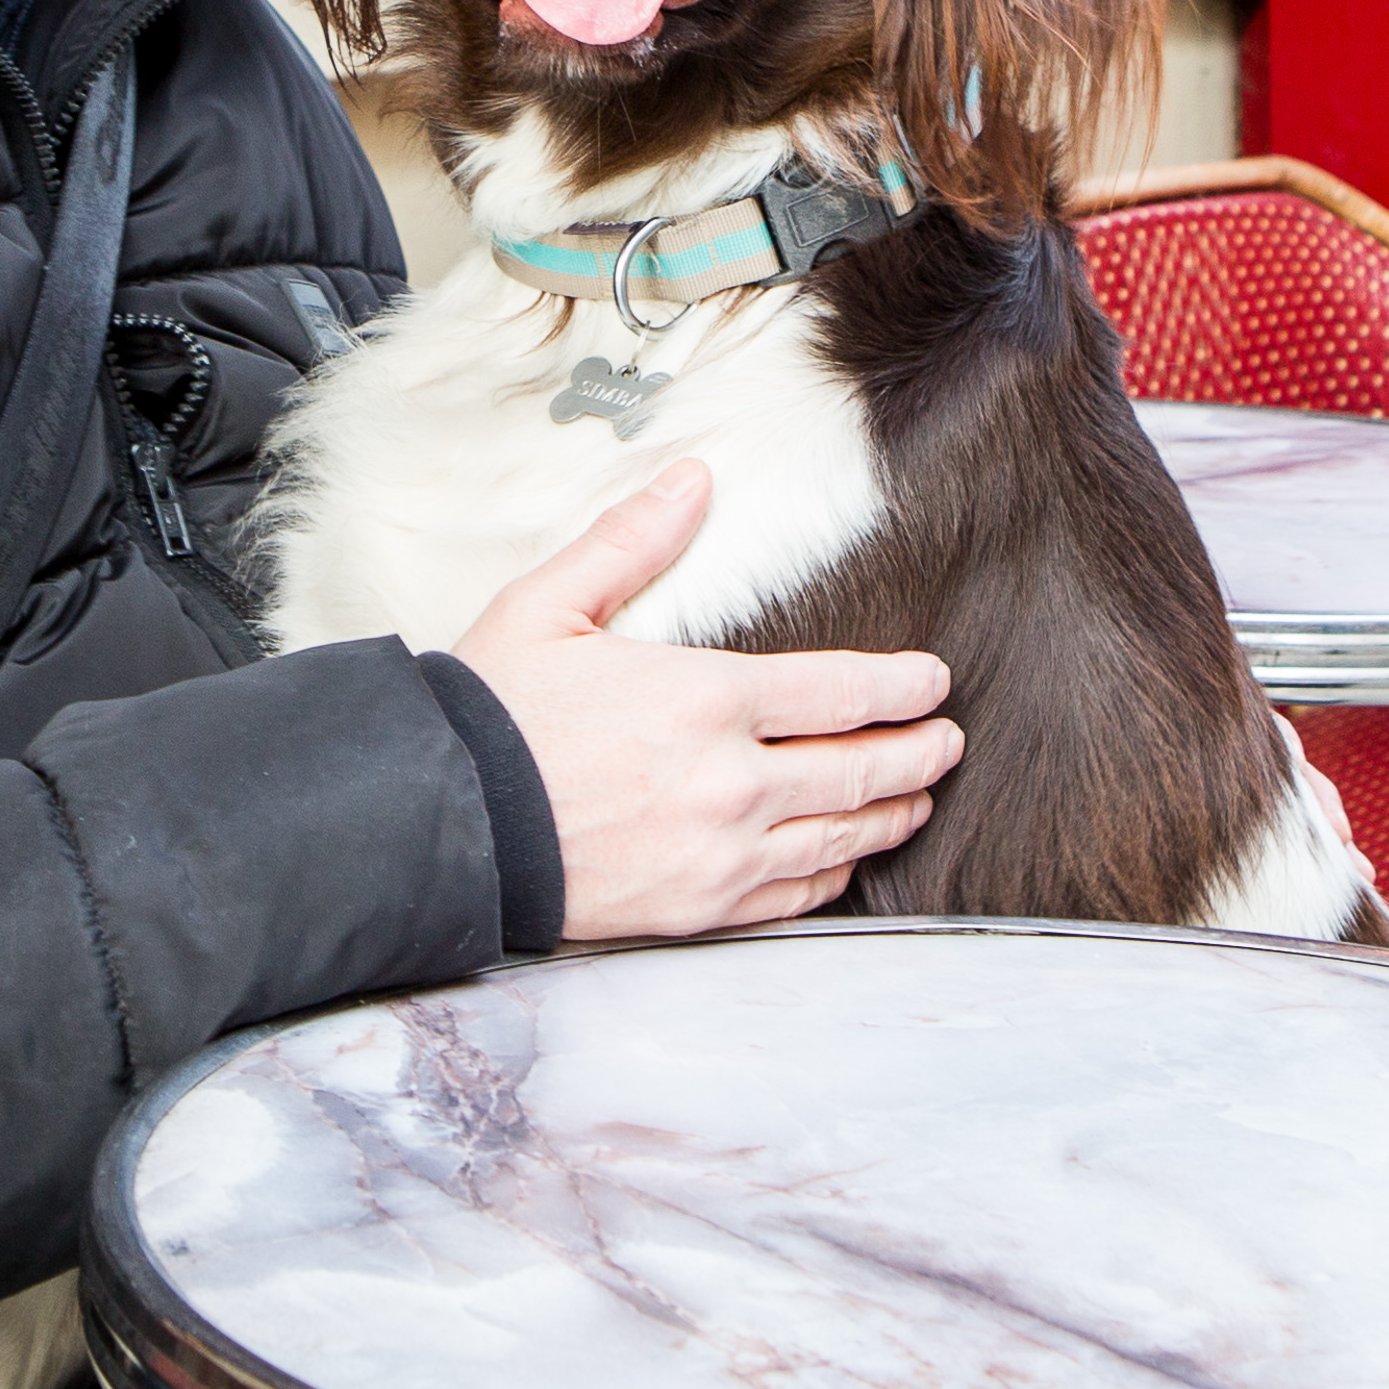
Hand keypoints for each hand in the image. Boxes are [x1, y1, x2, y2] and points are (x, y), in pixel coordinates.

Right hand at [449, 463, 959, 940]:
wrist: (439, 827)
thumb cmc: (491, 715)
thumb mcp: (551, 606)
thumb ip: (632, 542)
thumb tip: (694, 479)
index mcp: (704, 699)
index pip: (840, 692)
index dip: (901, 687)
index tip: (935, 681)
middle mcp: (729, 782)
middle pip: (859, 770)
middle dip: (917, 754)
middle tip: (949, 741)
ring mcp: (719, 854)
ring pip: (838, 837)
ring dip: (891, 814)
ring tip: (920, 798)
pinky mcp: (698, 909)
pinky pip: (794, 897)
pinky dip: (834, 876)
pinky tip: (847, 859)